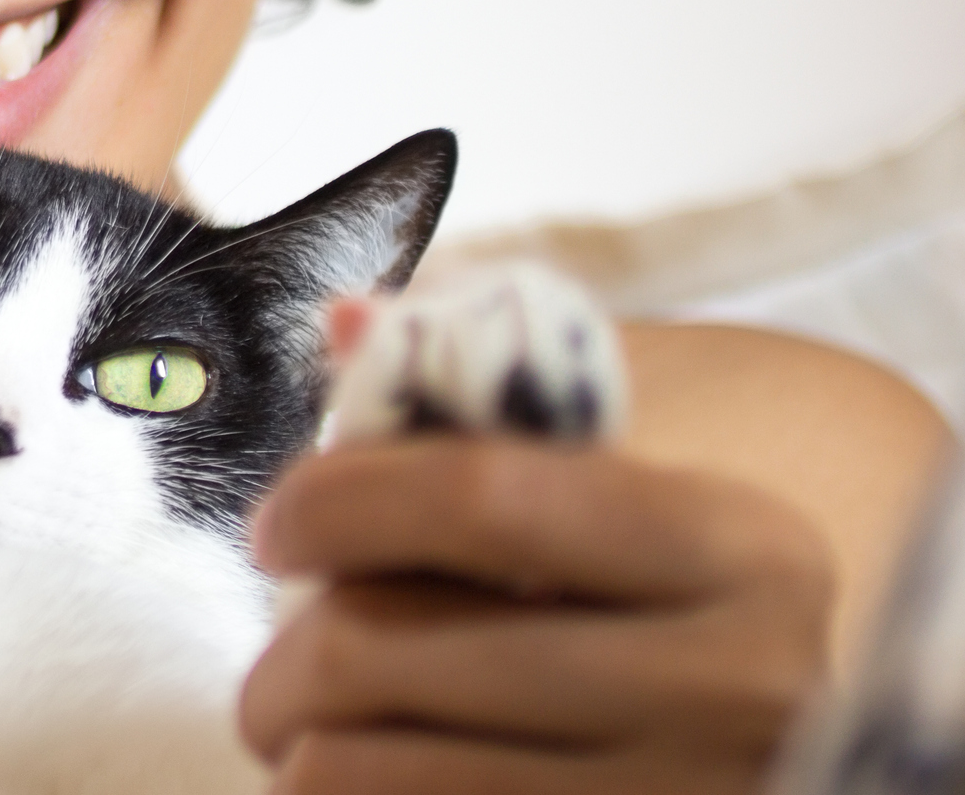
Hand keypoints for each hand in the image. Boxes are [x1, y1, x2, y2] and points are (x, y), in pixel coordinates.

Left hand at [240, 437, 832, 793]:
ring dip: (305, 741)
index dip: (337, 499)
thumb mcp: (623, 467)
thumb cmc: (675, 582)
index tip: (274, 526)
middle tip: (280, 660)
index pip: (479, 498)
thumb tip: (348, 322)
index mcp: (734, 545)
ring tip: (315, 726)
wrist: (797, 739)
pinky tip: (379, 770)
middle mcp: (729, 687)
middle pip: (391, 650)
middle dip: (288, 651)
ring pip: (370, 770)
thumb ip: (483, 391)